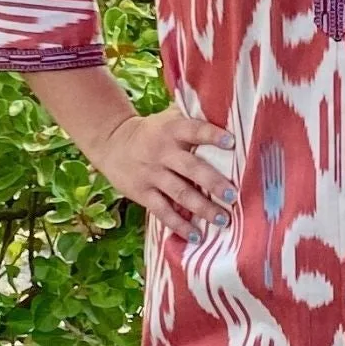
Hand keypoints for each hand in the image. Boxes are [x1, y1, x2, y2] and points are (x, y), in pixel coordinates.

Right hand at [91, 107, 236, 240]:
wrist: (112, 142)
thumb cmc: (153, 130)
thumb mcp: (168, 118)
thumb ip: (193, 116)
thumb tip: (227, 109)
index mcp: (172, 130)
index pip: (194, 130)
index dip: (212, 135)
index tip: (231, 142)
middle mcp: (163, 152)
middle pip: (190, 168)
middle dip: (213, 182)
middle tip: (232, 195)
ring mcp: (152, 174)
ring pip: (180, 193)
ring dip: (202, 208)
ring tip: (222, 220)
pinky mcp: (142, 193)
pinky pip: (162, 211)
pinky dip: (179, 225)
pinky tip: (195, 235)